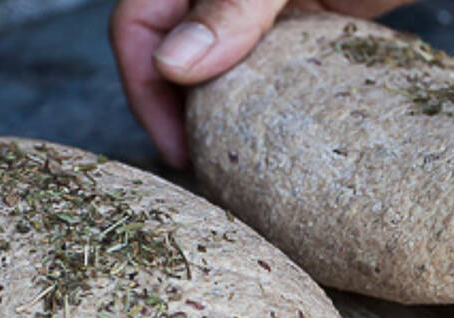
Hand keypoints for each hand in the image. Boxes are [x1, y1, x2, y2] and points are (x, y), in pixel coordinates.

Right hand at [110, 0, 412, 167]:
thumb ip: (234, 1)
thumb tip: (175, 63)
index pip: (136, 22)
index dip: (144, 86)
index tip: (181, 145)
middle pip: (173, 49)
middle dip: (181, 106)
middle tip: (211, 165)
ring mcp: (271, 0)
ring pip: (225, 63)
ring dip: (228, 109)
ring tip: (246, 163)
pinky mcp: (316, 11)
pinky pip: (278, 62)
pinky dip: (277, 97)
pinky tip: (294, 135)